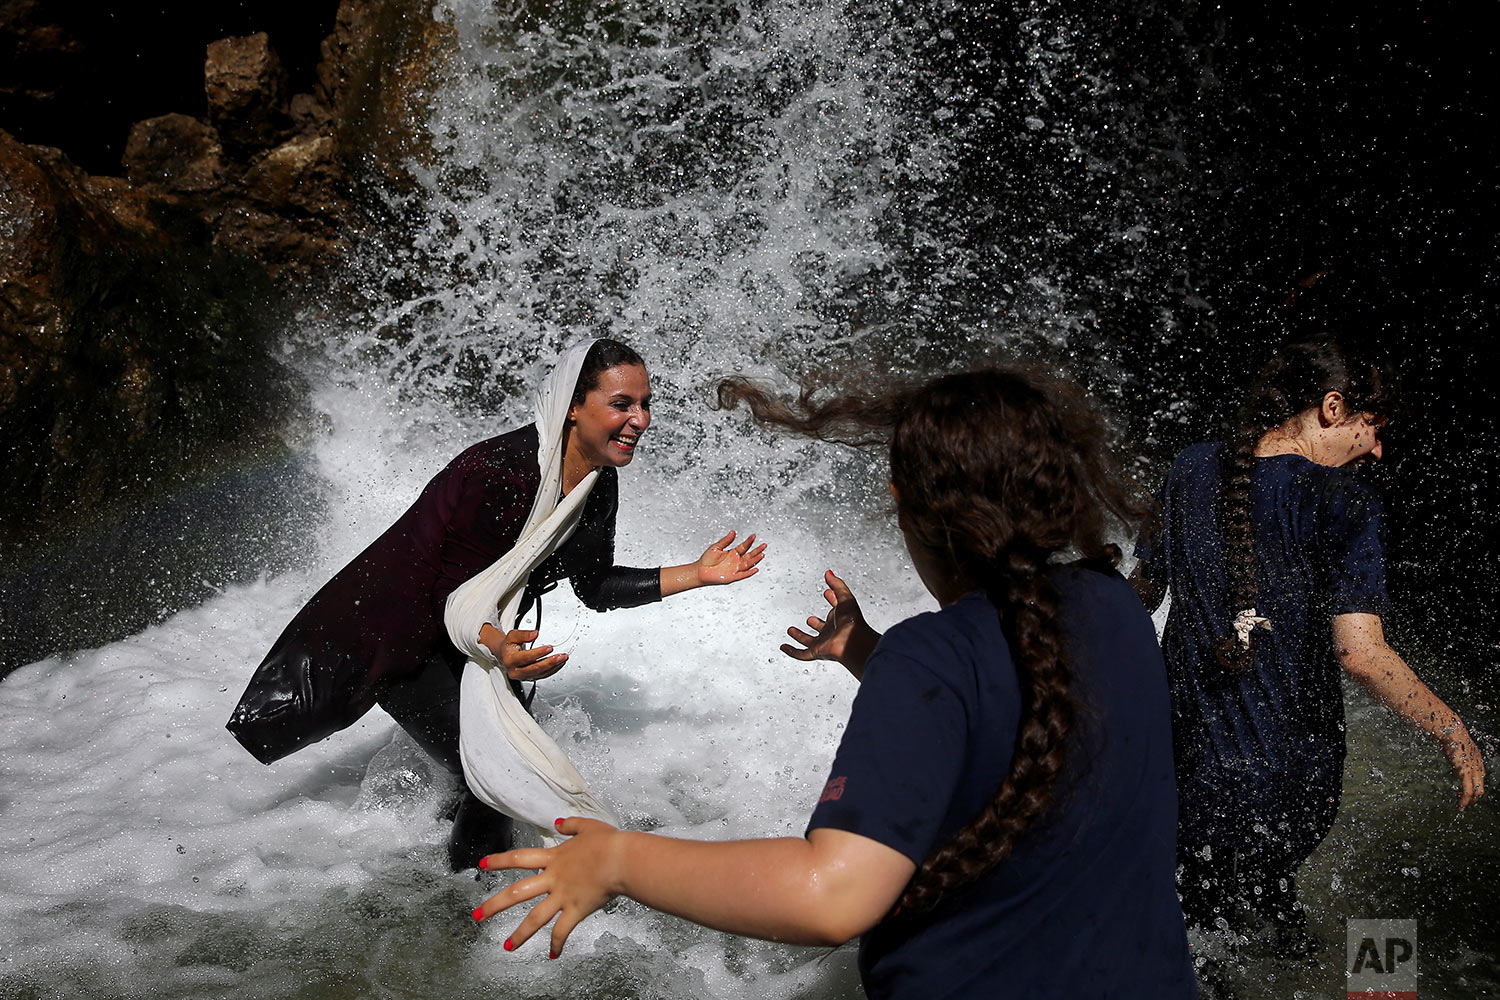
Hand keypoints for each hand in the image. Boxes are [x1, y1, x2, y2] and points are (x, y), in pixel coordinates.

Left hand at [473, 816, 619, 957]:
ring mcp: (563, 896)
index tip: (482, 865)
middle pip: (517, 893)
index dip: (499, 861)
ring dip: (519, 934)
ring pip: (535, 918)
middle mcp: (554, 879)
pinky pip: (563, 930)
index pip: (519, 858)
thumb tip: (558, 823)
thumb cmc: (609, 842)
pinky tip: (553, 954)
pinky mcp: (577, 910)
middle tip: (477, 915)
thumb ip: (571, 825)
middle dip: (494, 905)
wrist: (622, 859)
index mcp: (554, 857)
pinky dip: (558, 944)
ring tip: (506, 947)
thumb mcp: (588, 826)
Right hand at [479, 623, 568, 681]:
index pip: (525, 657)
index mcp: (510, 660)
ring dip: (553, 666)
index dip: (538, 653)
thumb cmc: (509, 646)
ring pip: (540, 674)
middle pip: (534, 668)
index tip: (549, 648)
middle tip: (560, 656)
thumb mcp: (512, 636)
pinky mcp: (529, 678)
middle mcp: (515, 671)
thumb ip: (523, 634)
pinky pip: (543, 676)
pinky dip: (552, 670)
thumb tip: (535, 634)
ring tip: (562, 658)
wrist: (505, 656)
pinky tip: (559, 664)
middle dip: (549, 662)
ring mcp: (523, 676)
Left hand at [694, 530, 765, 586]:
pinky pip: (743, 575)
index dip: (749, 541)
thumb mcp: (716, 547)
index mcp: (733, 553)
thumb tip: (733, 532)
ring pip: (748, 564)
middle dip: (757, 550)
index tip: (754, 536)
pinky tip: (755, 569)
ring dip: (755, 560)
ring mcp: (735, 569)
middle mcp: (736, 561)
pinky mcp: (732, 577)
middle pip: (749, 555)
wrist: (700, 570)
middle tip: (764, 545)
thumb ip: (726, 540)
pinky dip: (749, 572)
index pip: (744, 546)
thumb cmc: (707, 559)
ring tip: (762, 555)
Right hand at [781, 570, 879, 676]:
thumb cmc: (853, 621)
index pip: (835, 607)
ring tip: (791, 630)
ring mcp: (824, 642)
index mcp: (840, 617)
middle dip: (816, 623)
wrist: (854, 641)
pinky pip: (802, 653)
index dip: (832, 599)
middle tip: (810, 619)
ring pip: (809, 641)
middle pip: (822, 627)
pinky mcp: (817, 651)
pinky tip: (784, 647)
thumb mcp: (845, 597)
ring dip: (800, 636)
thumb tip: (829, 573)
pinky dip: (792, 651)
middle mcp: (831, 631)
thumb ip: (837, 584)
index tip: (827, 592)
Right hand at [1439, 725, 1485, 810]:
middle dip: (1474, 797)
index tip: (1462, 789)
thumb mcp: (1457, 746)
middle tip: (1465, 802)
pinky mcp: (1466, 773)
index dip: (1473, 786)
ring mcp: (1473, 771)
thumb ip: (1457, 752)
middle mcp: (1478, 767)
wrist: (1453, 733)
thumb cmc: (1452, 737)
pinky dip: (1465, 801)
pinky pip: (1468, 792)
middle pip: (1481, 788)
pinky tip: (1460, 806)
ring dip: (1470, 801)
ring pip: (1477, 792)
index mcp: (1477, 761)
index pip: (1479, 779)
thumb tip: (1449, 748)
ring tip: (1462, 806)